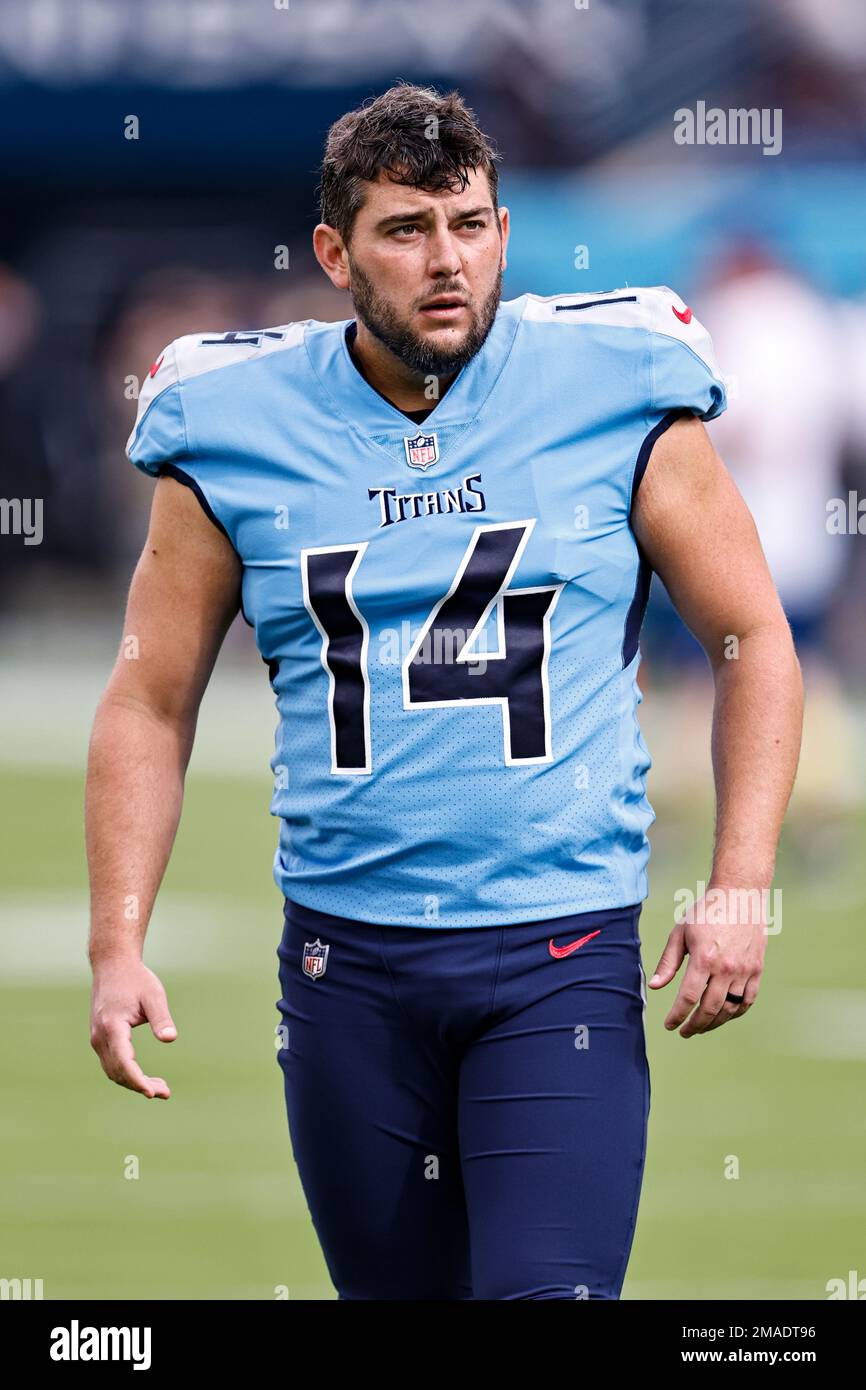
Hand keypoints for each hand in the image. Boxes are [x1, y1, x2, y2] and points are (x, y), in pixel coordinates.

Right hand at [90, 958, 176, 1097]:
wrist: (113, 965)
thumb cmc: (136, 979)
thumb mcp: (153, 995)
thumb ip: (161, 1018)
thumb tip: (170, 1039)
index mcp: (112, 1026)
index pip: (123, 1062)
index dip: (137, 1080)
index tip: (153, 1093)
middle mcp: (100, 1036)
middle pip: (117, 1072)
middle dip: (139, 1085)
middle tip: (166, 1092)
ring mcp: (97, 1038)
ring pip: (113, 1070)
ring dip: (133, 1082)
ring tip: (160, 1088)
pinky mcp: (100, 1038)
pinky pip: (111, 1063)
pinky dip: (126, 1073)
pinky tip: (144, 1077)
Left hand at [647, 885, 766, 1035]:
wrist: (740, 895)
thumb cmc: (706, 912)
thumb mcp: (680, 932)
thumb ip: (668, 962)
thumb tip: (655, 987)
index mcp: (704, 959)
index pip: (688, 998)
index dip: (677, 1016)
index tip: (669, 1025)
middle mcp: (726, 968)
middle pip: (710, 1009)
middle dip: (695, 1025)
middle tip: (685, 1031)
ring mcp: (745, 970)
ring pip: (729, 1009)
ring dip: (714, 1023)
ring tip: (701, 1026)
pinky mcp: (757, 969)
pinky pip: (747, 1001)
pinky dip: (735, 1013)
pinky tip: (723, 1016)